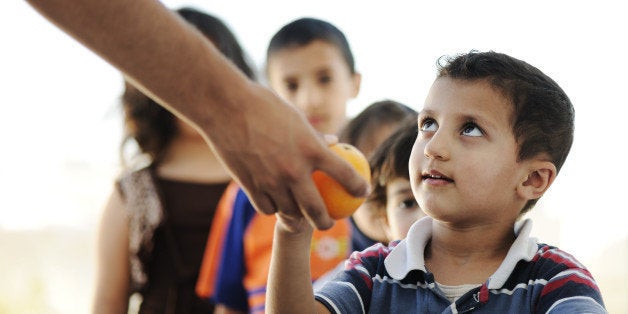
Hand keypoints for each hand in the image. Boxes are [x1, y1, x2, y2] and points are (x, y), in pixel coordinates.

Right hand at [204, 82, 369, 229]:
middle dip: (326, 222)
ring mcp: (271, 181)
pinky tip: (277, 206)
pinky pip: (268, 208)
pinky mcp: (250, 186)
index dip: (358, 187)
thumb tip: (332, 142)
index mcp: (311, 149)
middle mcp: (293, 170)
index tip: (362, 192)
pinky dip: (274, 209)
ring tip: (302, 218)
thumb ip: (314, 136)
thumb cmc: (263, 105)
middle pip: (316, 210)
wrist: (224, 107)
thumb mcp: (295, 117)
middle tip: (330, 222)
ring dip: (298, 219)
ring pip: (290, 213)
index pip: (344, 174)